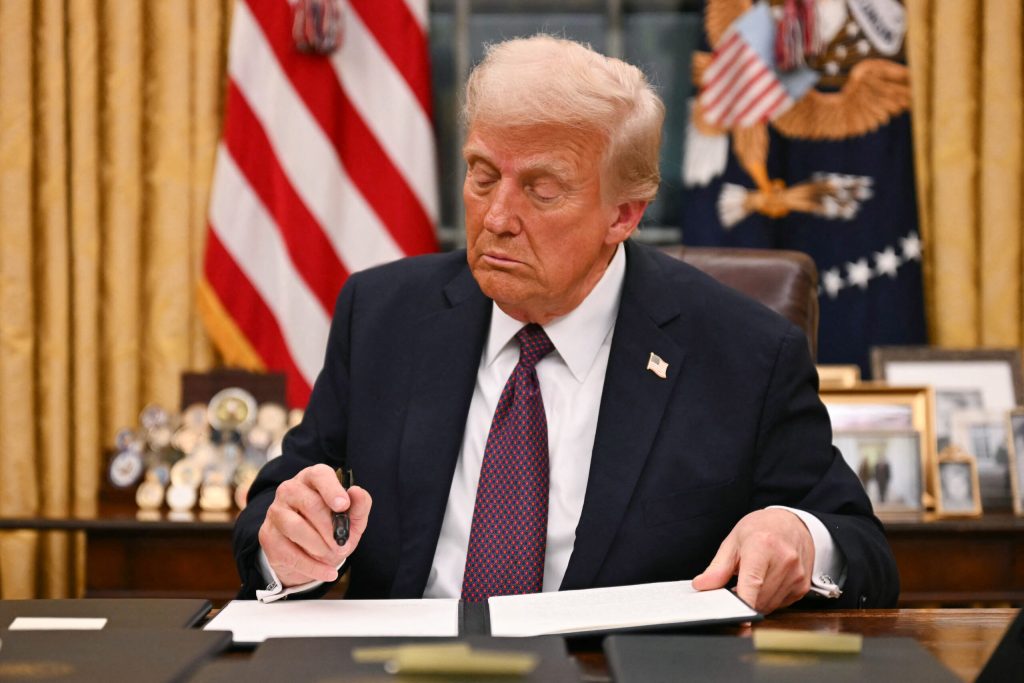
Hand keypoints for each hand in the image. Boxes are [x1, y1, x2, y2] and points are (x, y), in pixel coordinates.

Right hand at [258, 464, 371, 587]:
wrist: (309, 555)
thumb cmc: (332, 528)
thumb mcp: (351, 519)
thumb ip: (359, 505)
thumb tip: (356, 491)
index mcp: (313, 478)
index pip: (319, 475)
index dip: (332, 489)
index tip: (343, 506)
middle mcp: (290, 489)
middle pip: (309, 503)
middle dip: (330, 528)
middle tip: (343, 545)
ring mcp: (276, 511)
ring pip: (296, 527)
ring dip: (319, 546)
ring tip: (332, 555)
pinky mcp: (267, 535)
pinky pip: (289, 553)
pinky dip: (312, 566)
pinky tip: (327, 572)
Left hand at [692, 508, 813, 613]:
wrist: (791, 523)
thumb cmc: (760, 529)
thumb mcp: (733, 541)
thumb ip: (717, 567)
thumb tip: (701, 585)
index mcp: (763, 545)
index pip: (752, 581)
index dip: (744, 602)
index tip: (738, 619)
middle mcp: (784, 561)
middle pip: (759, 598)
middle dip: (743, 599)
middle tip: (735, 585)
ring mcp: (797, 575)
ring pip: (769, 605)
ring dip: (756, 600)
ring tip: (753, 579)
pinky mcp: (802, 587)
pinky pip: (780, 604)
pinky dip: (768, 599)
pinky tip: (766, 581)